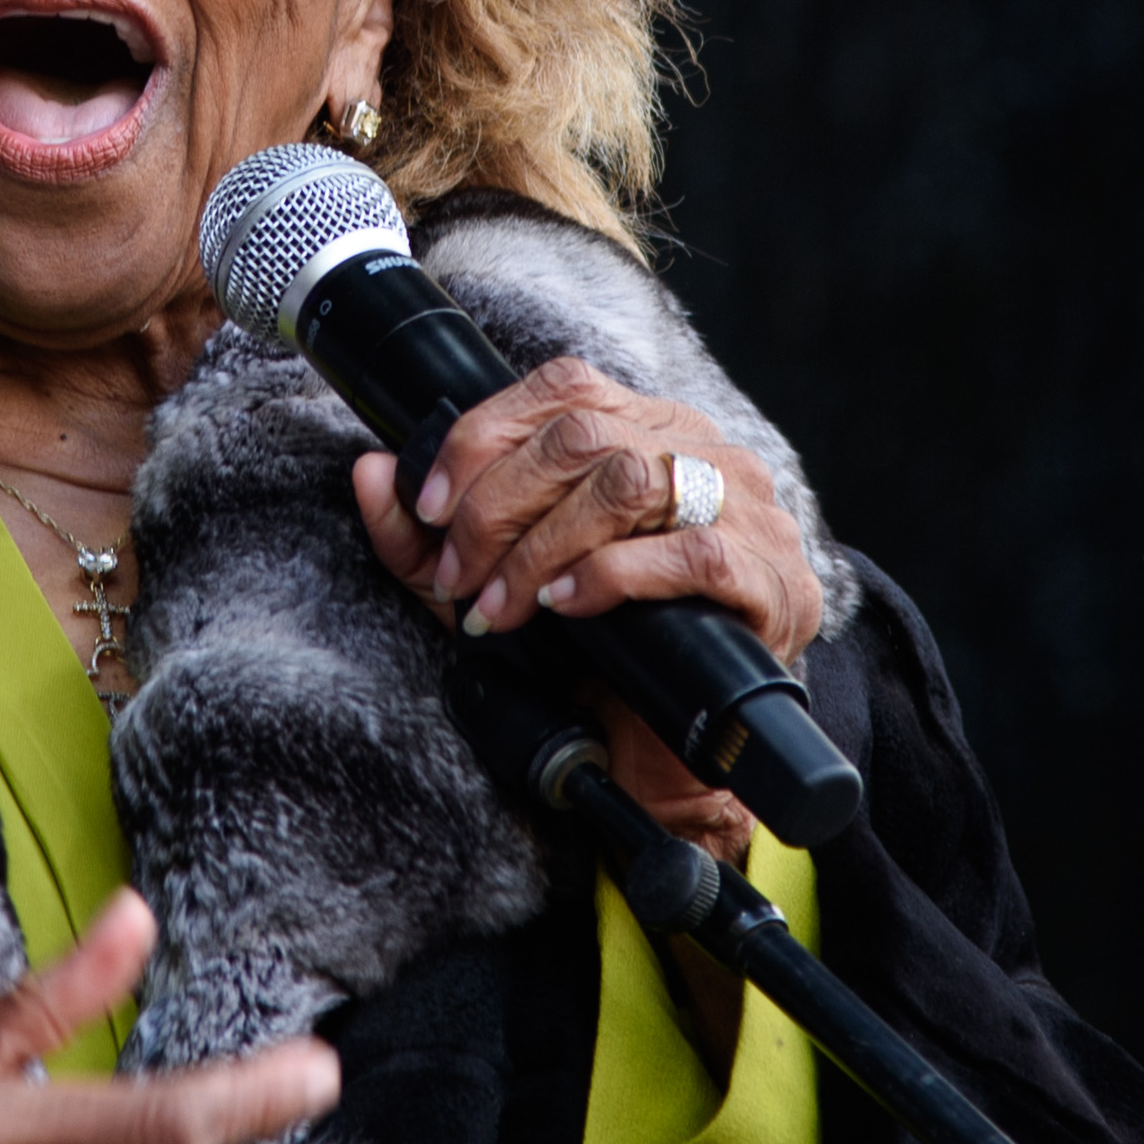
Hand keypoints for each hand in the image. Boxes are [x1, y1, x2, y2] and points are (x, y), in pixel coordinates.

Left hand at [351, 359, 823, 857]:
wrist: (660, 756)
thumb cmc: (586, 657)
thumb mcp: (485, 585)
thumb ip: (424, 537)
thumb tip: (371, 472)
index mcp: (649, 430)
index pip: (564, 387)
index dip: (484, 436)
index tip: (429, 506)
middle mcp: (706, 454)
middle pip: (584, 435)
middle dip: (498, 506)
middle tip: (459, 575)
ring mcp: (751, 514)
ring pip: (632, 481)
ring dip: (543, 546)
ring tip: (504, 604)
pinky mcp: (772, 582)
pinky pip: (691, 550)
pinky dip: (611, 575)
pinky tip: (567, 608)